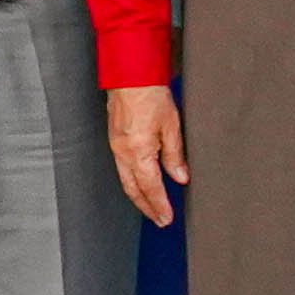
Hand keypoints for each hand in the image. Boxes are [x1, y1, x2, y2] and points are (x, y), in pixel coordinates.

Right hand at [104, 81, 187, 227]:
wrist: (130, 74)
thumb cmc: (150, 94)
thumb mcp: (171, 125)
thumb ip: (175, 155)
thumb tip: (180, 177)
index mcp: (138, 151)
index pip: (150, 187)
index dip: (159, 205)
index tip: (167, 218)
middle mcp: (122, 153)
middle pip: (133, 189)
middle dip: (147, 207)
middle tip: (160, 220)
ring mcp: (115, 146)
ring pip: (125, 180)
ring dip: (138, 197)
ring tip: (151, 208)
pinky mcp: (114, 139)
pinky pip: (121, 168)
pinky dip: (131, 181)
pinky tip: (140, 184)